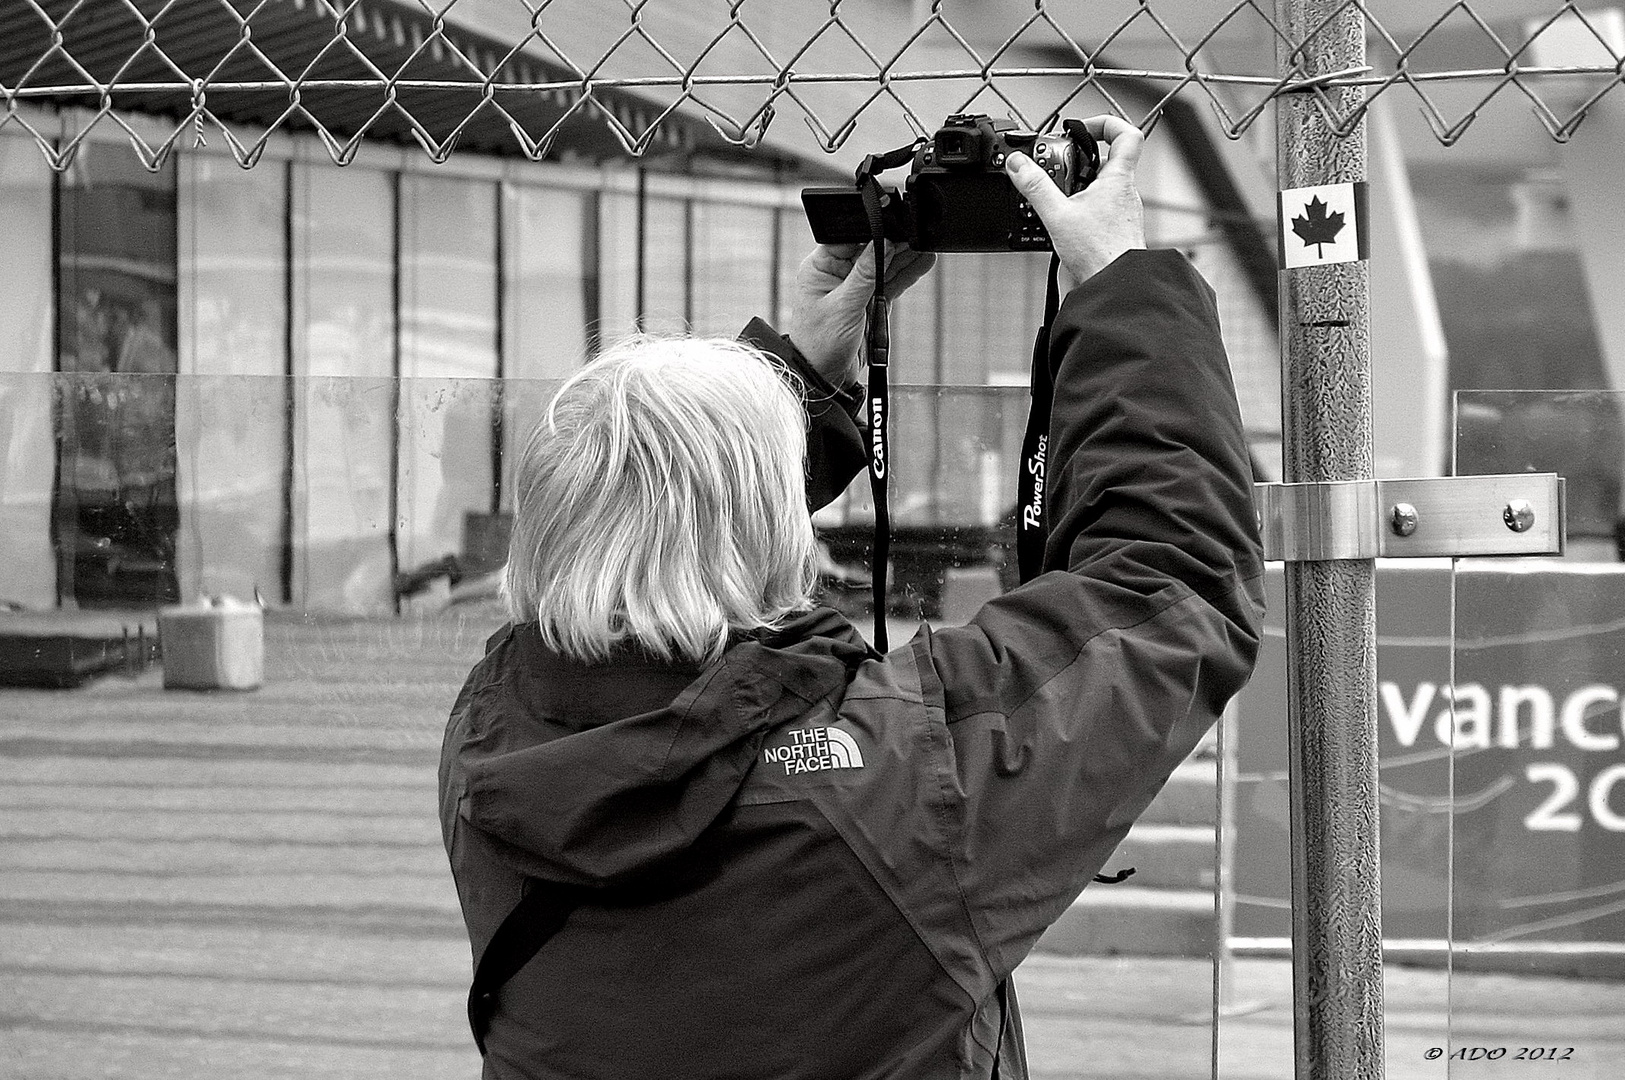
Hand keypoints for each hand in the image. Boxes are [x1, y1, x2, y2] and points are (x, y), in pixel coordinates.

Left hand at [788, 241, 935, 387]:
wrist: (825, 378)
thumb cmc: (820, 345)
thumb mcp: (843, 306)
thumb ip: (864, 274)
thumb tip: (882, 243)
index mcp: (820, 267)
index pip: (848, 239)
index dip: (871, 232)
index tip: (894, 227)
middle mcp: (836, 274)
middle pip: (870, 250)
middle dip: (894, 243)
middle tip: (918, 234)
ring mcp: (854, 288)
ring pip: (883, 266)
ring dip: (904, 257)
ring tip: (926, 245)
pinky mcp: (868, 303)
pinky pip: (890, 283)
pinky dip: (906, 275)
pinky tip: (922, 262)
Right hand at [1005, 116, 1145, 286]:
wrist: (1115, 286)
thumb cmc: (1101, 254)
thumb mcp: (1058, 215)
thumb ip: (1035, 186)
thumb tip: (1018, 164)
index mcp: (1118, 179)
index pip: (1127, 135)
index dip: (1106, 124)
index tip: (1082, 129)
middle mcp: (1125, 193)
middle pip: (1107, 161)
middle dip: (1079, 162)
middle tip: (1057, 168)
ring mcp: (1122, 212)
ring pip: (1102, 187)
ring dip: (1078, 188)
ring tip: (1057, 199)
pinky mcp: (1115, 230)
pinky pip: (1099, 209)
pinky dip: (1081, 209)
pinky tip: (1064, 223)